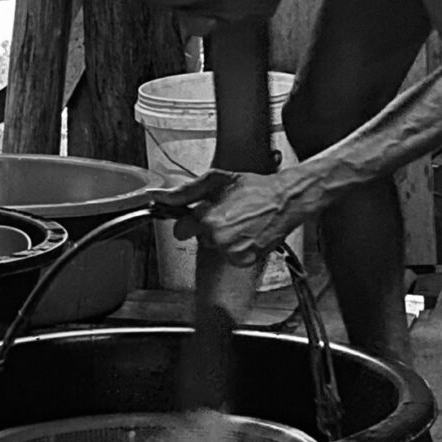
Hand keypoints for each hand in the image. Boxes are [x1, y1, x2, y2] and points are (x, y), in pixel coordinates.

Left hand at [151, 169, 296, 267]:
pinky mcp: (245, 260)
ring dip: (223, 238)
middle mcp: (218, 239)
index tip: (200, 214)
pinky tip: (248, 233)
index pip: (180, 231)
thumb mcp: (217, 181)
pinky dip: (237, 247)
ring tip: (240, 222)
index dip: (190, 221)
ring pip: (215, 247)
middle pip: (199, 238)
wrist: (285, 201)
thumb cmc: (254, 188)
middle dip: (208, 227)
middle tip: (228, 213)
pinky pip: (230, 256)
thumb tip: (155, 196)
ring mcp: (232, 252)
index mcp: (208, 219)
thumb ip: (184, 192)